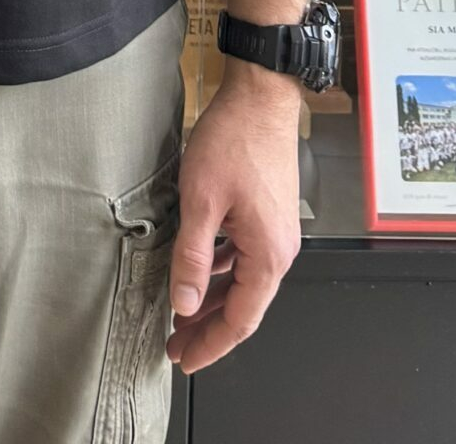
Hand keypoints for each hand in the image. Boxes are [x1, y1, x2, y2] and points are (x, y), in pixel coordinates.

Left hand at [166, 66, 302, 374]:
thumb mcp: (202, 200)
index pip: (240, 320)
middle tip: (175, 344)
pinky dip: (221, 270)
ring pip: (243, 281)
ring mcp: (276, 231)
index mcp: (268, 254)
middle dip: (209, 327)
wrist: (261, 95)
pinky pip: (244, 256)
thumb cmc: (236, 139)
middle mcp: (279, 248)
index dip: (211, 344)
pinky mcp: (267, 213)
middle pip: (244, 305)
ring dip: (213, 299)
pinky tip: (199, 269)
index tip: (185, 359)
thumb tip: (186, 303)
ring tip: (181, 312)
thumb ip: (193, 256)